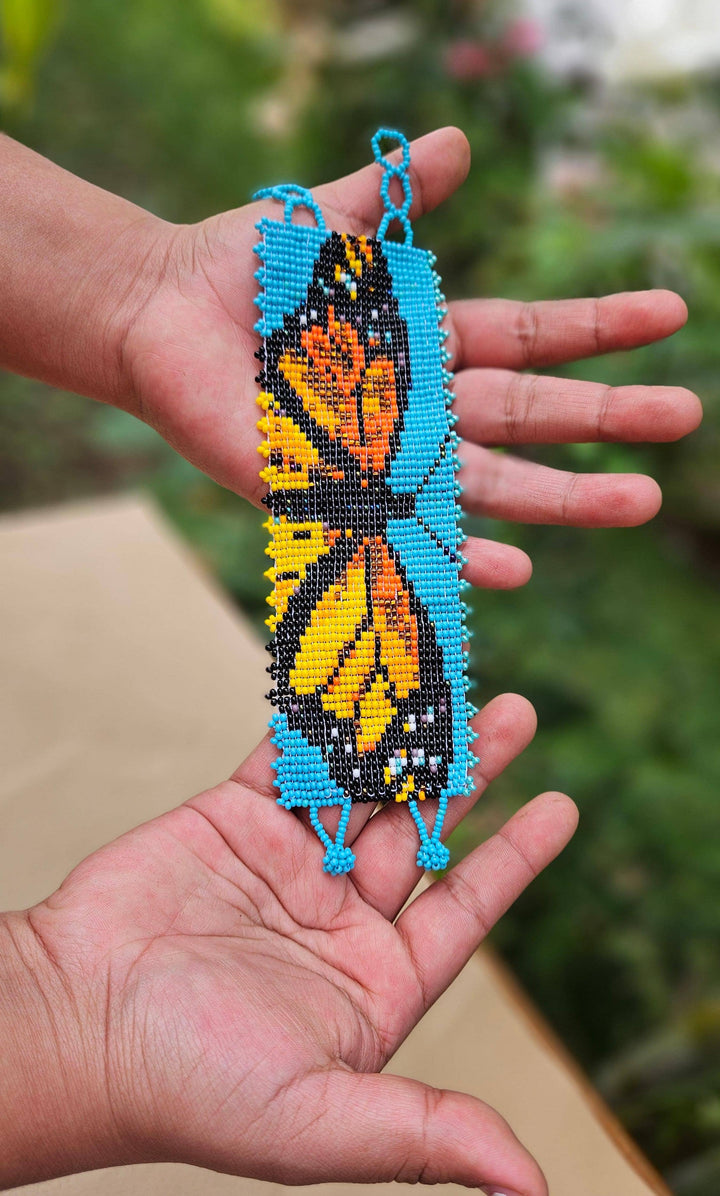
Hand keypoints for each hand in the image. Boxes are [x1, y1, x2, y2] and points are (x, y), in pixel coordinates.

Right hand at [1, 696, 575, 1193]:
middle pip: (421, 828)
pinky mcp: (236, 819)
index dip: (515, 857)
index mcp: (373, 982)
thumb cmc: (192, 1086)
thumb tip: (533, 1190)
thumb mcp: (322, 1121)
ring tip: (454, 680)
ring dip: (407, 733)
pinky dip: (324, 720)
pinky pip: (292, 758)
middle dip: (470, 771)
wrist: (75, 1025)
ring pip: (364, 783)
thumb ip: (427, 1134)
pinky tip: (362, 678)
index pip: (464, 908)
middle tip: (514, 712)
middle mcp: (338, 917)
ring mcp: (288, 863)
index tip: (563, 807)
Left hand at [119, 126, 700, 594]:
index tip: (672, 314)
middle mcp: (422, 406)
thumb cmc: (245, 268)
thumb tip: (459, 143)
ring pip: (490, 483)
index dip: (600, 327)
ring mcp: (385, 456)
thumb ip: (395, 196)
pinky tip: (514, 569)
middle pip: (529, 415)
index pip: (531, 338)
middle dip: (607, 417)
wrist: (160, 313)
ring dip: (563, 496)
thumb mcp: (330, 223)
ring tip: (636, 501)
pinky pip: (408, 529)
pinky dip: (459, 551)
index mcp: (430, 341)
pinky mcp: (334, 493)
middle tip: (683, 420)